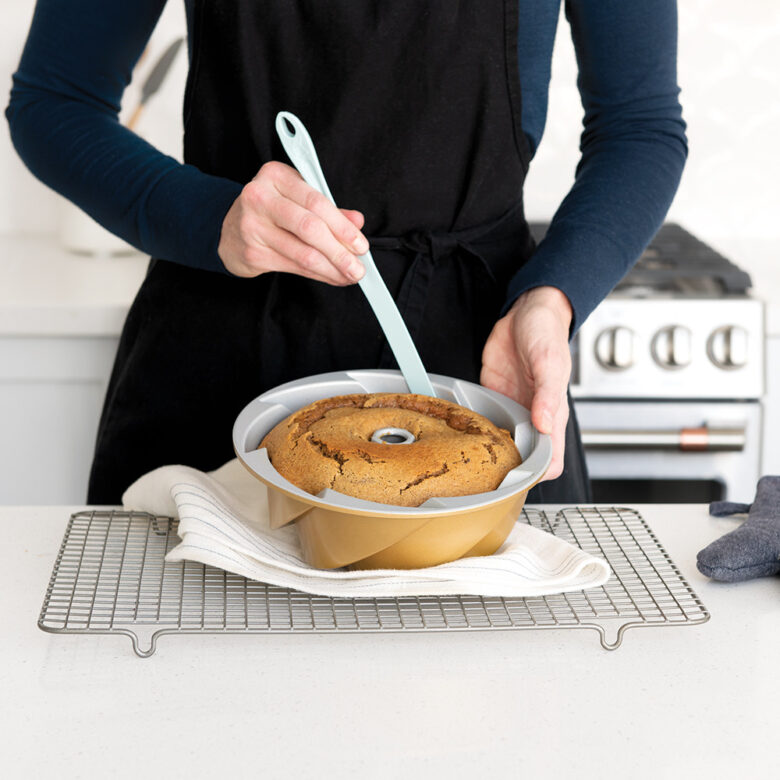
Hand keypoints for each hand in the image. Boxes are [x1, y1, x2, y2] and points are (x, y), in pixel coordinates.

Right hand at [218, 161, 368, 283]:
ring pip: (303, 252)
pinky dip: (318, 274)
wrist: (229, 230)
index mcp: (275, 175)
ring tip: (349, 275)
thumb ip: (328, 209)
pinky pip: (294, 266)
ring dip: (332, 268)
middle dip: (339, 252)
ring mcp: (252, 226)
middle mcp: (260, 197)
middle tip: (358, 267)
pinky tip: (332, 277)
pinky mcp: (252, 252)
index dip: (343, 227)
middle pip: (310, 228)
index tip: (361, 245)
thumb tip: (357, 221)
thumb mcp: (297, 199)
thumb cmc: (270, 211)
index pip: (316, 202)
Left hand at [480, 286, 572, 480]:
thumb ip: (548, 396)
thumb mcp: (549, 362)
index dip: (537, 475)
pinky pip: (484, 421)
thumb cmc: (547, 334)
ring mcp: (512, 409)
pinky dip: (474, 429)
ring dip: (488, 452)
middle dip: (506, 470)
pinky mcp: (494, 398)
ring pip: (501, 444)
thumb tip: (546, 425)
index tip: (517, 479)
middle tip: (482, 475)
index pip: (550, 461)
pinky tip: (462, 432)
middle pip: (522, 458)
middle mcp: (532, 417)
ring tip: (467, 459)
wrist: (526, 312)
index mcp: (553, 415)